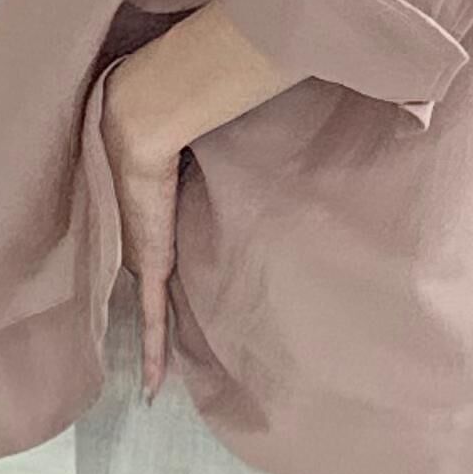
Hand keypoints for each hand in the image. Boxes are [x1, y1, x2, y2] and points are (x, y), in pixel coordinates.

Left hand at [97, 0, 304, 397]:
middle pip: (151, 279)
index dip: (168, 265)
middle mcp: (148, 229)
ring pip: (149, 306)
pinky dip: (152, 350)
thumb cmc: (186, 101)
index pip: (166, 240)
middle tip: (159, 352)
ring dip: (154, 342)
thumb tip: (330, 86)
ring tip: (156, 383)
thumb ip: (264, 111)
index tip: (172, 293)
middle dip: (153, 313)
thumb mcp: (228, 120)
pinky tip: (153, 387)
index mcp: (161, 200)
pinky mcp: (144, 263)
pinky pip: (149, 317)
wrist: (146, 110)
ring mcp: (142, 250)